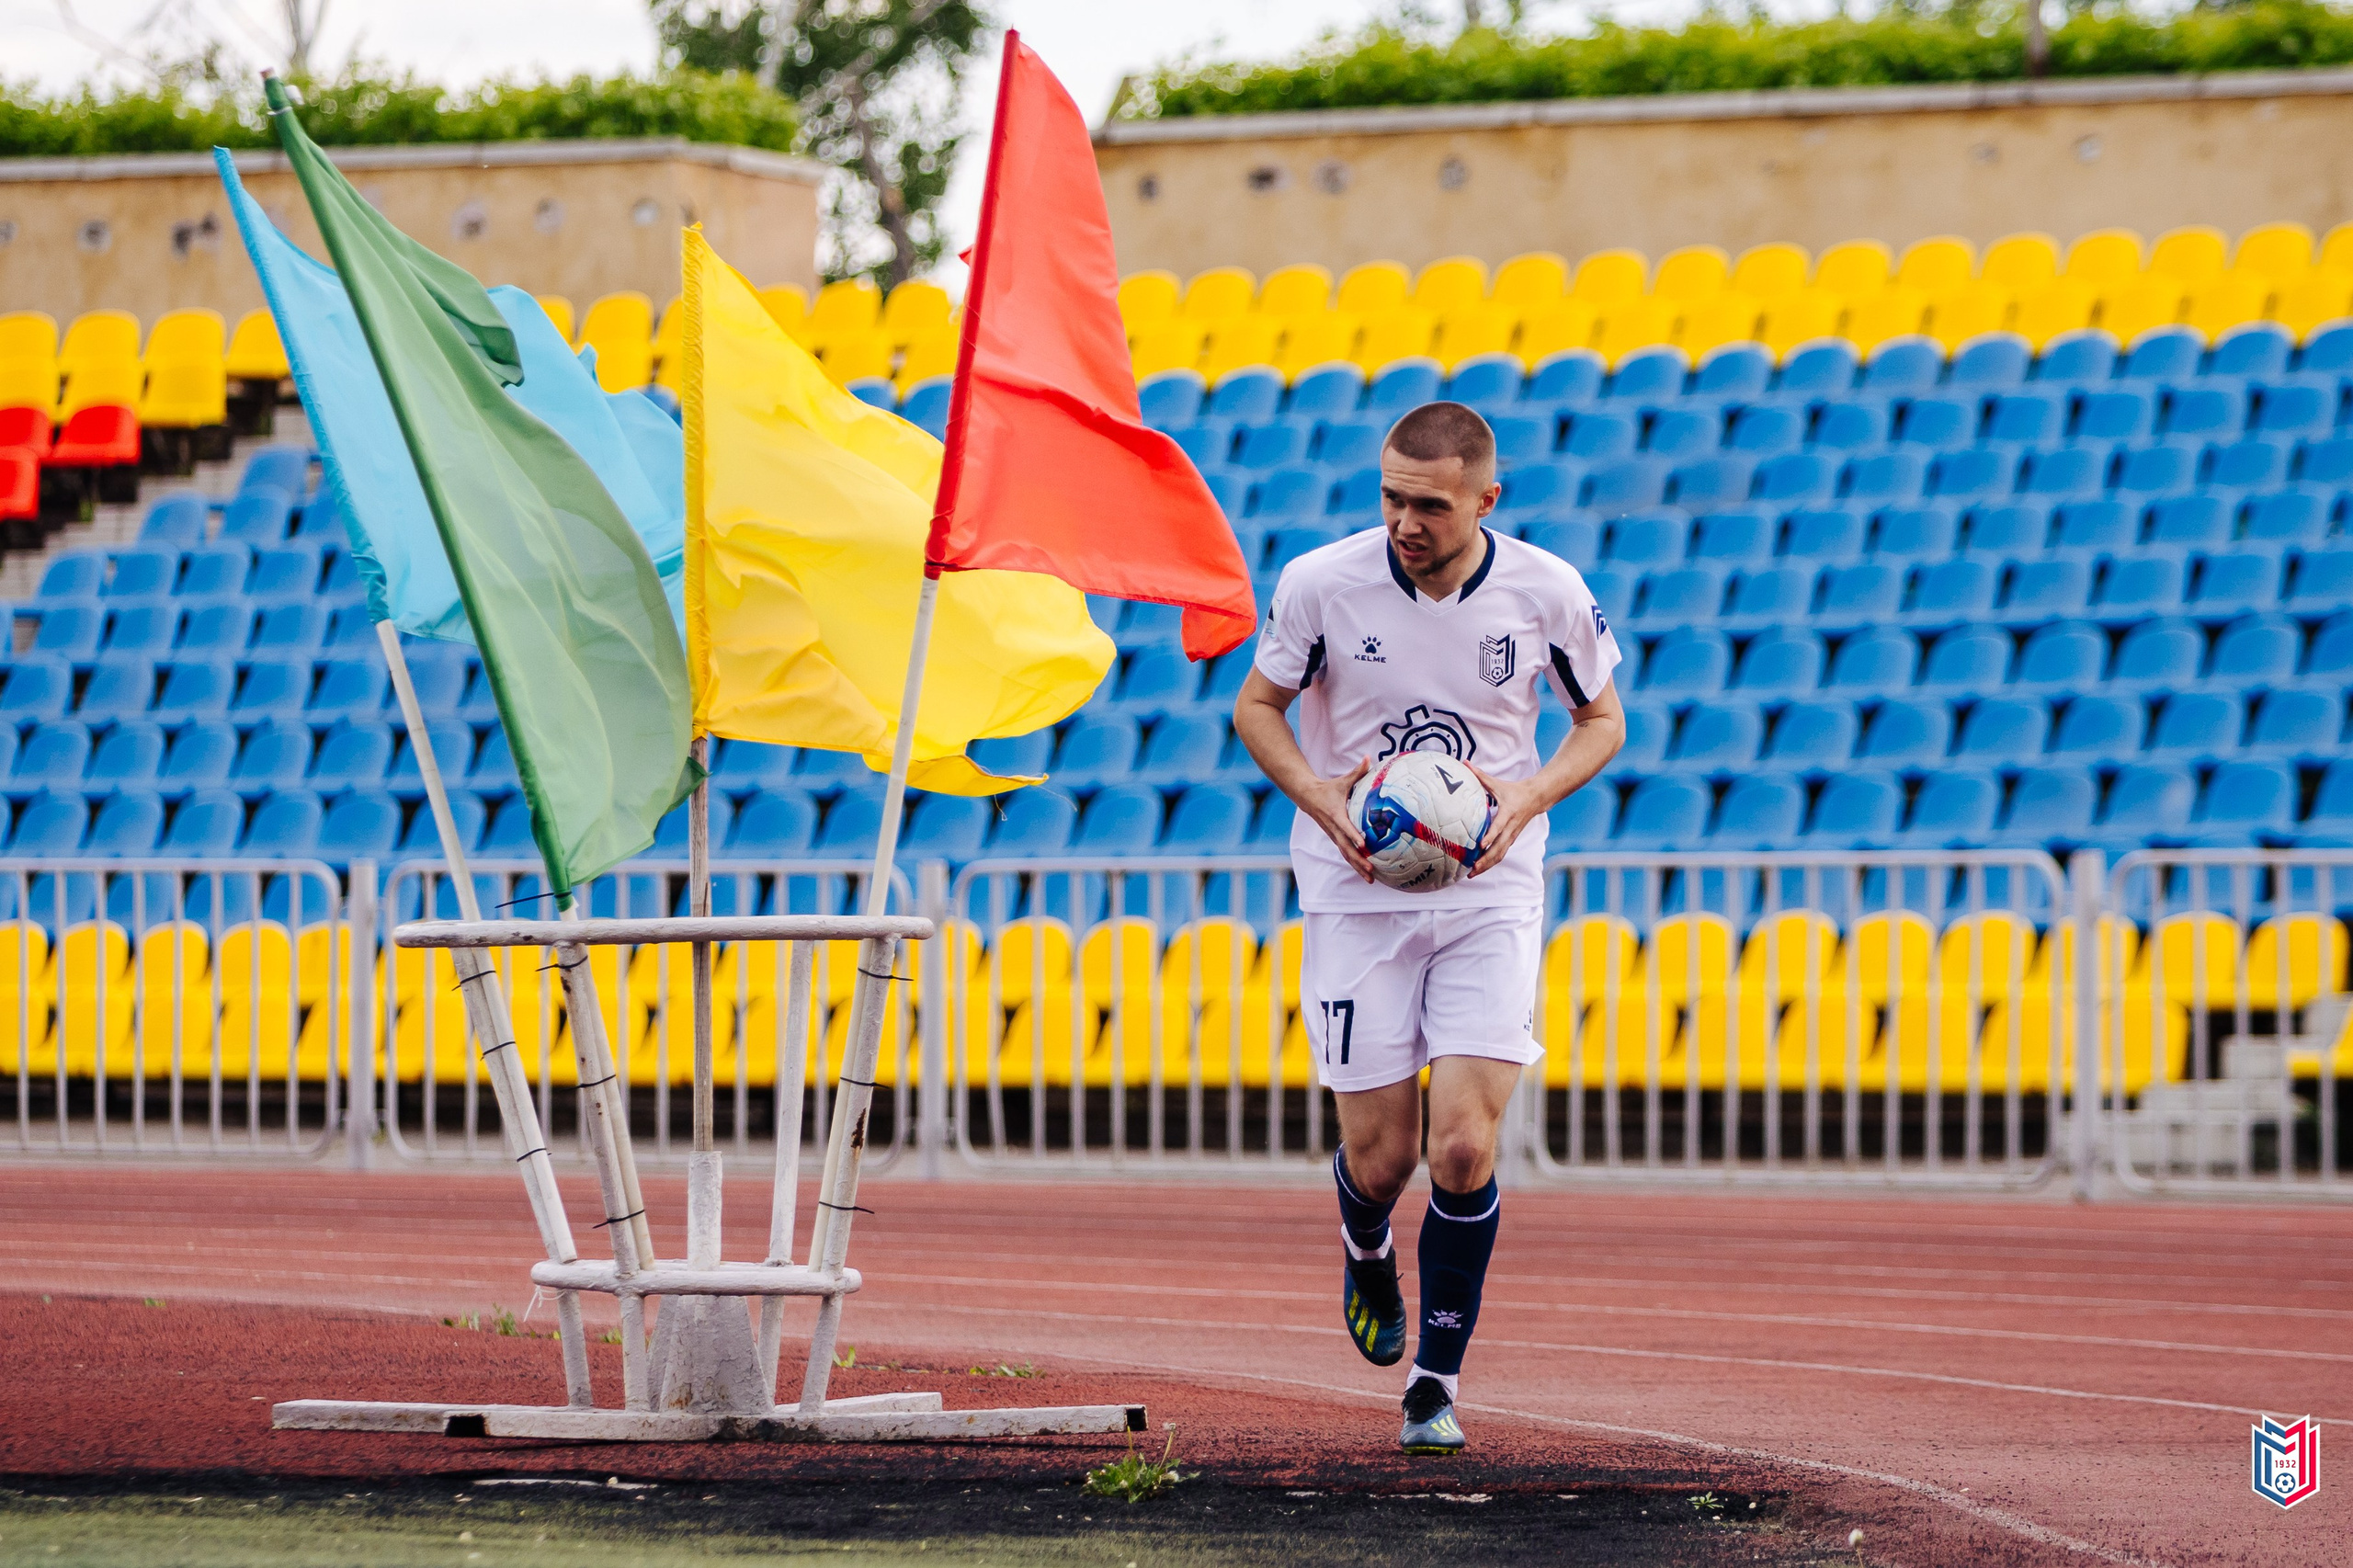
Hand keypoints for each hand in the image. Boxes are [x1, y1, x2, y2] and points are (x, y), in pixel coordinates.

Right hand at [1298, 756, 1374, 881]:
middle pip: (1347, 848)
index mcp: (1336, 815)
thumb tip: (1370, 758)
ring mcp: (1334, 836)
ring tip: (1370, 879)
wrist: (1306, 797)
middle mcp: (1334, 829)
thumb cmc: (1328, 788)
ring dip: (1358, 867)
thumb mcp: (1343, 780)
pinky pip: (1346, 853)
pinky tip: (1366, 872)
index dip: (1354, 836)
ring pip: (1346, 854)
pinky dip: (1355, 863)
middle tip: (1371, 870)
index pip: (1346, 827)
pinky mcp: (1335, 838)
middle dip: (1359, 860)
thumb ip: (1358, 771)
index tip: (1363, 845)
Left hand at [1464, 763, 1545, 876]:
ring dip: (1487, 865)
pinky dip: (1491, 862)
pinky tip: (1479, 869)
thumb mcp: (1497, 784)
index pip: (1498, 828)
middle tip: (1471, 869)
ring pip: (1500, 854)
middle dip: (1485, 860)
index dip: (1490, 837)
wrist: (1537, 798)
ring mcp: (1512, 836)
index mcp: (1507, 814)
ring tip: (1472, 874)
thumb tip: (1464, 763)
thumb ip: (1480, 776)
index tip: (1480, 845)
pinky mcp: (1511, 839)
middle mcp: (1510, 828)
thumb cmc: (1514, 790)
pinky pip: (1501, 854)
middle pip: (1499, 848)